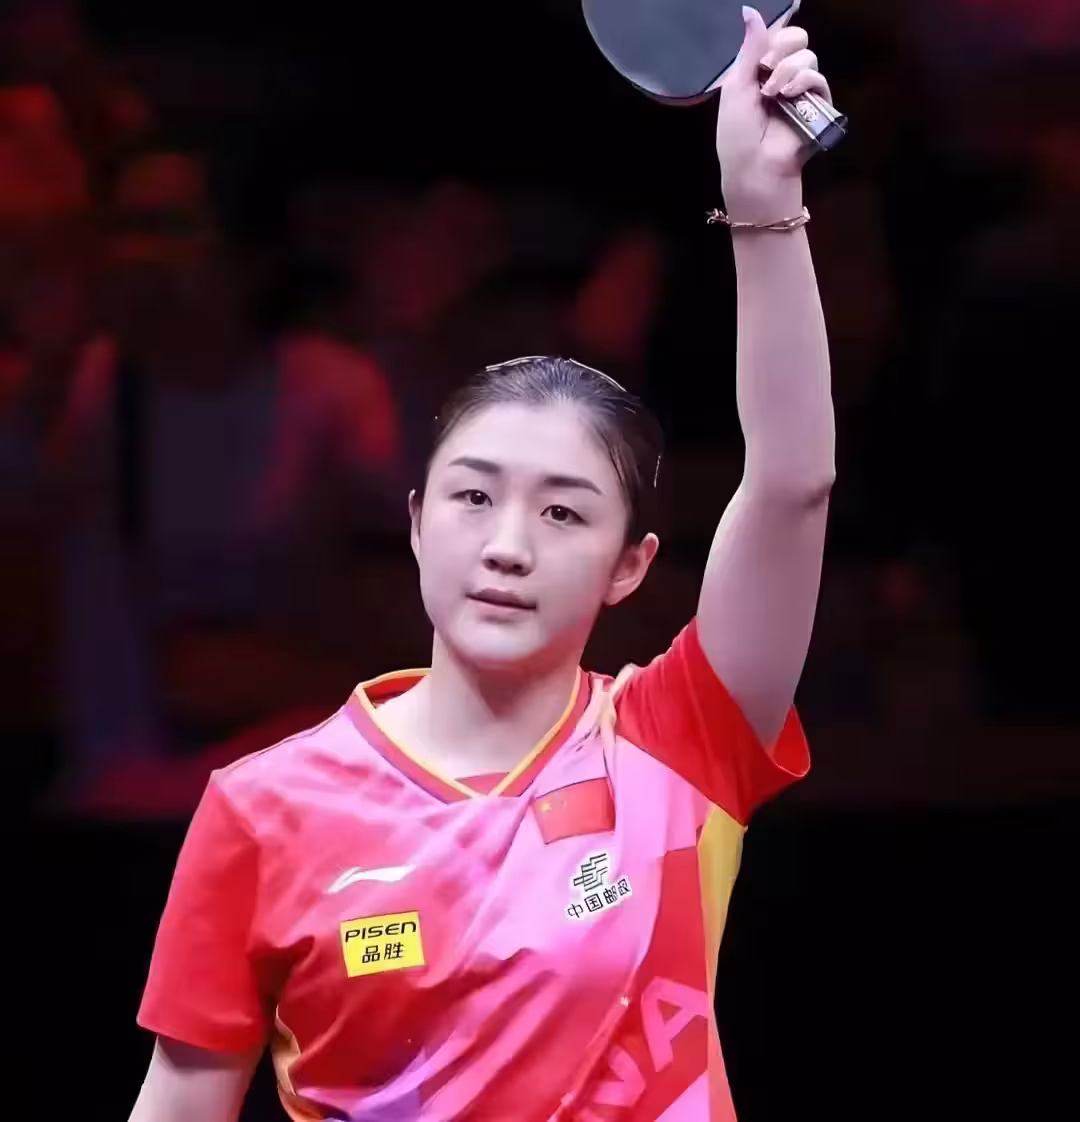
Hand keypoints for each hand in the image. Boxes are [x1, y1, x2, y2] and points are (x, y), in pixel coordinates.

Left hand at [715, 6, 832, 221]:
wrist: (754, 167)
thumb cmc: (737, 133)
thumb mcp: (737, 86)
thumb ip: (750, 48)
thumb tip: (750, 9)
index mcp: (759, 73)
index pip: (774, 37)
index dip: (775, 32)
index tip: (775, 30)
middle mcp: (781, 78)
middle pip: (796, 39)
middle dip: (781, 47)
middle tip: (766, 68)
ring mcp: (801, 91)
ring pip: (807, 56)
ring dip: (788, 70)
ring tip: (772, 93)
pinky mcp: (817, 105)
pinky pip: (818, 77)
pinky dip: (803, 80)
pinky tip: (788, 94)